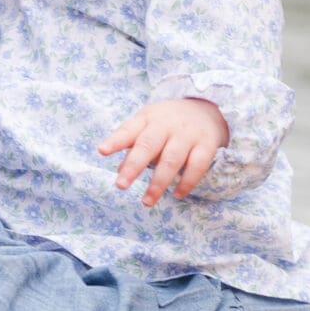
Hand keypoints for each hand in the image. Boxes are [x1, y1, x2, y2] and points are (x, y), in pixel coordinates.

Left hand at [98, 98, 229, 208]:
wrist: (207, 110)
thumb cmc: (168, 123)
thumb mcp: (148, 126)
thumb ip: (133, 145)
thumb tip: (120, 170)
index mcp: (148, 119)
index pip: (129, 129)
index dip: (116, 140)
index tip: (102, 151)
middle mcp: (167, 125)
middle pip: (148, 145)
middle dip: (134, 166)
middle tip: (121, 185)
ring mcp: (187, 134)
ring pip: (172, 160)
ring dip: (158, 183)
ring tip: (147, 201)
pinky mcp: (206, 145)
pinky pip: (197, 166)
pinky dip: (187, 182)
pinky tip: (177, 194)